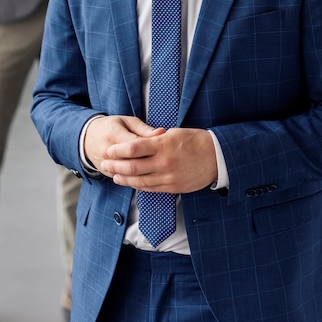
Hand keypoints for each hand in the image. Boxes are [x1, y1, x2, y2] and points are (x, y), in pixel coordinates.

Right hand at [83, 115, 161, 173]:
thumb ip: (144, 129)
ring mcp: (106, 164)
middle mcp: (108, 151)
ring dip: (145, 172)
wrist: (88, 138)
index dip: (152, 147)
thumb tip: (162, 133)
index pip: (135, 144)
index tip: (165, 148)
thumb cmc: (111, 127)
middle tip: (166, 161)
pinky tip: (149, 176)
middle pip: (133, 160)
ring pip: (129, 173)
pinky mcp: (107, 173)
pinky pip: (124, 179)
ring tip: (160, 169)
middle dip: (151, 161)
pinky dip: (137, 178)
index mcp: (114, 134)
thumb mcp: (127, 122)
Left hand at [101, 127, 218, 193]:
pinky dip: (137, 185)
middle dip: (115, 166)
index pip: (133, 148)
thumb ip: (155, 139)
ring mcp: (168, 177)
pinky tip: (130, 182)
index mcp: (163, 145)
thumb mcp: (175, 133)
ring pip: (139, 181)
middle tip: (104, 164)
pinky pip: (150, 188)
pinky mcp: (172, 187)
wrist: (217, 158)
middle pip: (132, 167)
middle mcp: (163, 163)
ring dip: (123, 178)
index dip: (118, 150)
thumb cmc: (196, 141)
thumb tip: (137, 142)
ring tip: (113, 175)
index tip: (109, 150)